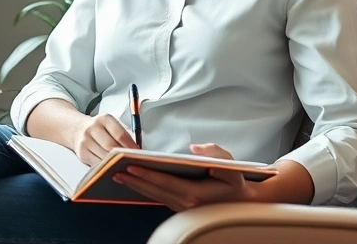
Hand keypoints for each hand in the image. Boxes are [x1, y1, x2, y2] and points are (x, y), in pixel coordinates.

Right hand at [70, 114, 138, 164]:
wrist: (77, 129)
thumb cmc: (99, 128)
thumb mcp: (110, 125)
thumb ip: (122, 135)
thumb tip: (137, 150)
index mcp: (104, 119)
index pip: (120, 134)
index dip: (131, 146)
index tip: (138, 153)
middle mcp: (93, 128)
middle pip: (111, 146)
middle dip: (123, 156)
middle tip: (133, 162)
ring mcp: (86, 141)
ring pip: (104, 156)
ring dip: (115, 163)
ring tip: (125, 166)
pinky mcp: (82, 153)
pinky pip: (97, 163)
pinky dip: (106, 167)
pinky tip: (112, 167)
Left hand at [113, 143, 263, 211]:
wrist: (243, 203)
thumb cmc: (235, 182)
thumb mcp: (232, 166)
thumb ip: (215, 154)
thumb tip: (194, 149)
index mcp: (196, 194)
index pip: (166, 182)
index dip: (147, 174)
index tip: (132, 166)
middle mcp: (186, 203)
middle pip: (154, 190)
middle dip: (134, 180)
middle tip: (114, 170)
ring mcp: (181, 207)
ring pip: (153, 195)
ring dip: (136, 185)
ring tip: (118, 175)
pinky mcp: (179, 206)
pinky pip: (158, 197)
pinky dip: (145, 189)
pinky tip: (134, 181)